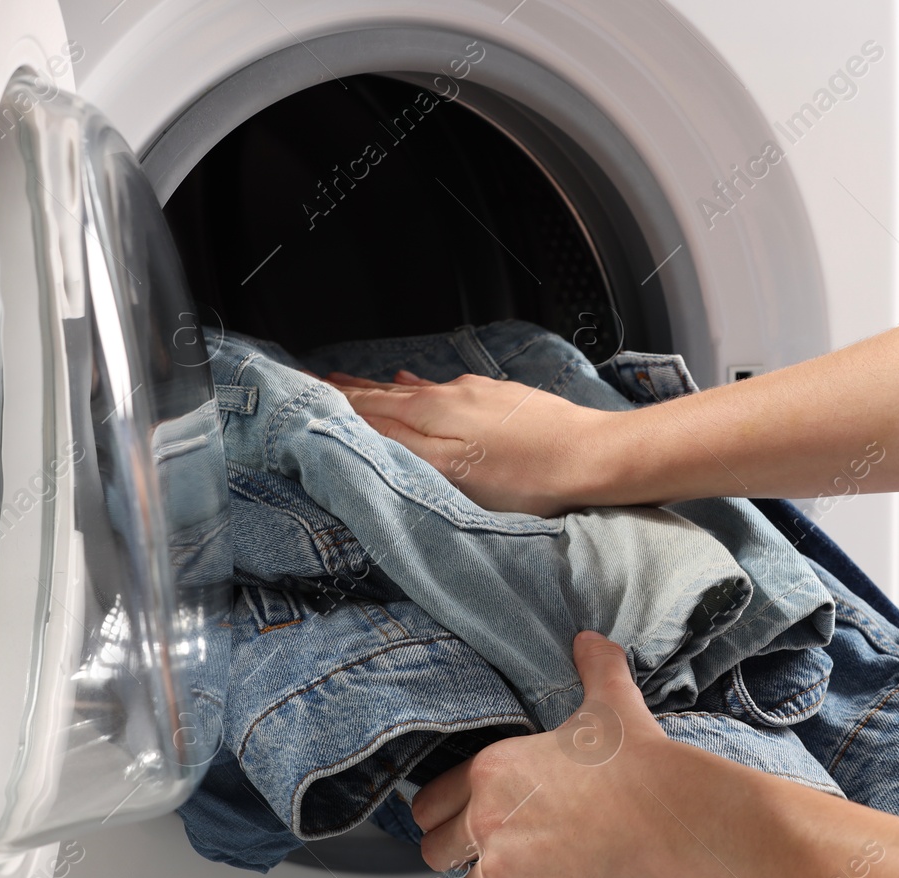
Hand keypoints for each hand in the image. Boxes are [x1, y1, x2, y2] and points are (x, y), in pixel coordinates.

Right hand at [330, 371, 616, 516]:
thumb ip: (406, 448)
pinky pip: (446, 388)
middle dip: (352, 389)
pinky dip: (420, 386)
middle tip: (318, 381)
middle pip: (390, 393)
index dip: (338, 401)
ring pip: (416, 389)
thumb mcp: (455, 473)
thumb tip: (363, 428)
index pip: (372, 406)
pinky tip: (414, 380)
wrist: (592, 457)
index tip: (306, 392)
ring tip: (354, 381)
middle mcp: (451, 395)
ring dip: (382, 387)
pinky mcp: (503, 399)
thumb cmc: (528, 476)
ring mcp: (478, 394)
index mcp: (434, 415)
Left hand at [411, 632, 675, 877]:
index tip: (464, 819)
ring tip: (525, 877)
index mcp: (490, 770)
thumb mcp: (609, 699)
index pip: (427, 805)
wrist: (666, 812)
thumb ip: (592, 665)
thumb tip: (588, 639)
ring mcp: (505, 868)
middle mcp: (485, 821)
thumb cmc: (635, 759)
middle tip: (493, 852)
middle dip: (458, 855)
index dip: (444, 813)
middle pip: (434, 853)